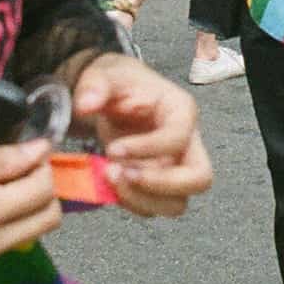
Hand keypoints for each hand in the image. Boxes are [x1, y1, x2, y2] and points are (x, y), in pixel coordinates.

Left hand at [74, 53, 212, 217]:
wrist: (114, 96)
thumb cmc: (118, 84)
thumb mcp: (105, 75)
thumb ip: (94, 86)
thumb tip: (85, 105)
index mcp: (181, 111)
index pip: (178, 138)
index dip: (147, 149)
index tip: (113, 150)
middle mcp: (188, 143)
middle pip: (198, 178)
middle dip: (160, 185)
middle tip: (122, 174)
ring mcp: (176, 167)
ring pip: (178, 202)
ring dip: (143, 200)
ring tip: (110, 179)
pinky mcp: (159, 184)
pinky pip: (155, 207)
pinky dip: (132, 203)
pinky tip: (109, 185)